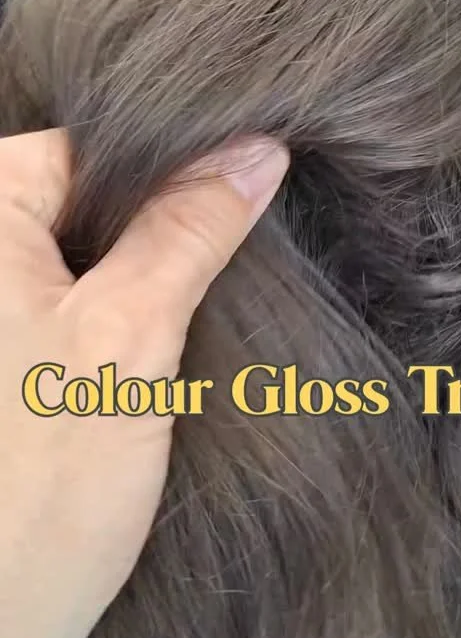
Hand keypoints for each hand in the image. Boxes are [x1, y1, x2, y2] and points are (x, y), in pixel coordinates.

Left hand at [0, 129, 287, 637]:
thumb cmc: (39, 489)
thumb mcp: (129, 335)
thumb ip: (189, 229)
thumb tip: (259, 150)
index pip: (84, 148)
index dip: (169, 166)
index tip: (246, 184)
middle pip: (85, 197)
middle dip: (162, 221)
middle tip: (238, 250)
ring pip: (89, 252)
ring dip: (150, 268)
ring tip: (208, 296)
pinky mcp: (12, 359)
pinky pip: (76, 300)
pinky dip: (126, 307)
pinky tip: (165, 338)